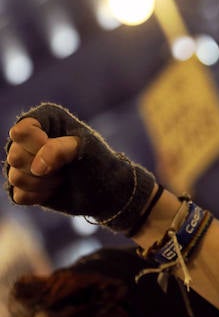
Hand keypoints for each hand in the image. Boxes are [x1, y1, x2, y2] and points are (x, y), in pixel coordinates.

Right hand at [5, 103, 155, 231]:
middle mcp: (28, 140)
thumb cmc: (98, 161)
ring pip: (16, 178)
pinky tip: (54, 190)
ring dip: (45, 183)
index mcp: (45, 120)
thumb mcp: (86, 148)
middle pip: (15, 156)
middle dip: (45, 167)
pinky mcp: (21, 186)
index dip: (37, 144)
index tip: (58, 150)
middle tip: (66, 167)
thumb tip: (36, 167)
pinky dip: (40, 196)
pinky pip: (19, 195)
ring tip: (63, 177)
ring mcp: (22, 163)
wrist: (106, 189)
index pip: (22, 131)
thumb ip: (60, 149)